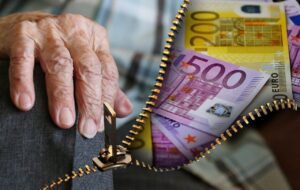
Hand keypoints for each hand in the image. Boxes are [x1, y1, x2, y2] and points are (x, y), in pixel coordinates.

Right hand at [0, 12, 132, 137]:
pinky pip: (24, 59)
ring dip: (62, 96)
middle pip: (88, 68)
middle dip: (89, 102)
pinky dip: (25, 82)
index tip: (100, 125)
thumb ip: (105, 85)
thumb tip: (124, 111)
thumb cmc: (60, 49)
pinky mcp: (23, 33)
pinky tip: (26, 103)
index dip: (106, 100)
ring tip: (64, 121)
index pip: (107, 71)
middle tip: (86, 129)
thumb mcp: (85, 61)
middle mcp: (75, 31)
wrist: (23, 24)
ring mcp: (49, 31)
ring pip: (60, 64)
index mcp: (96, 39)